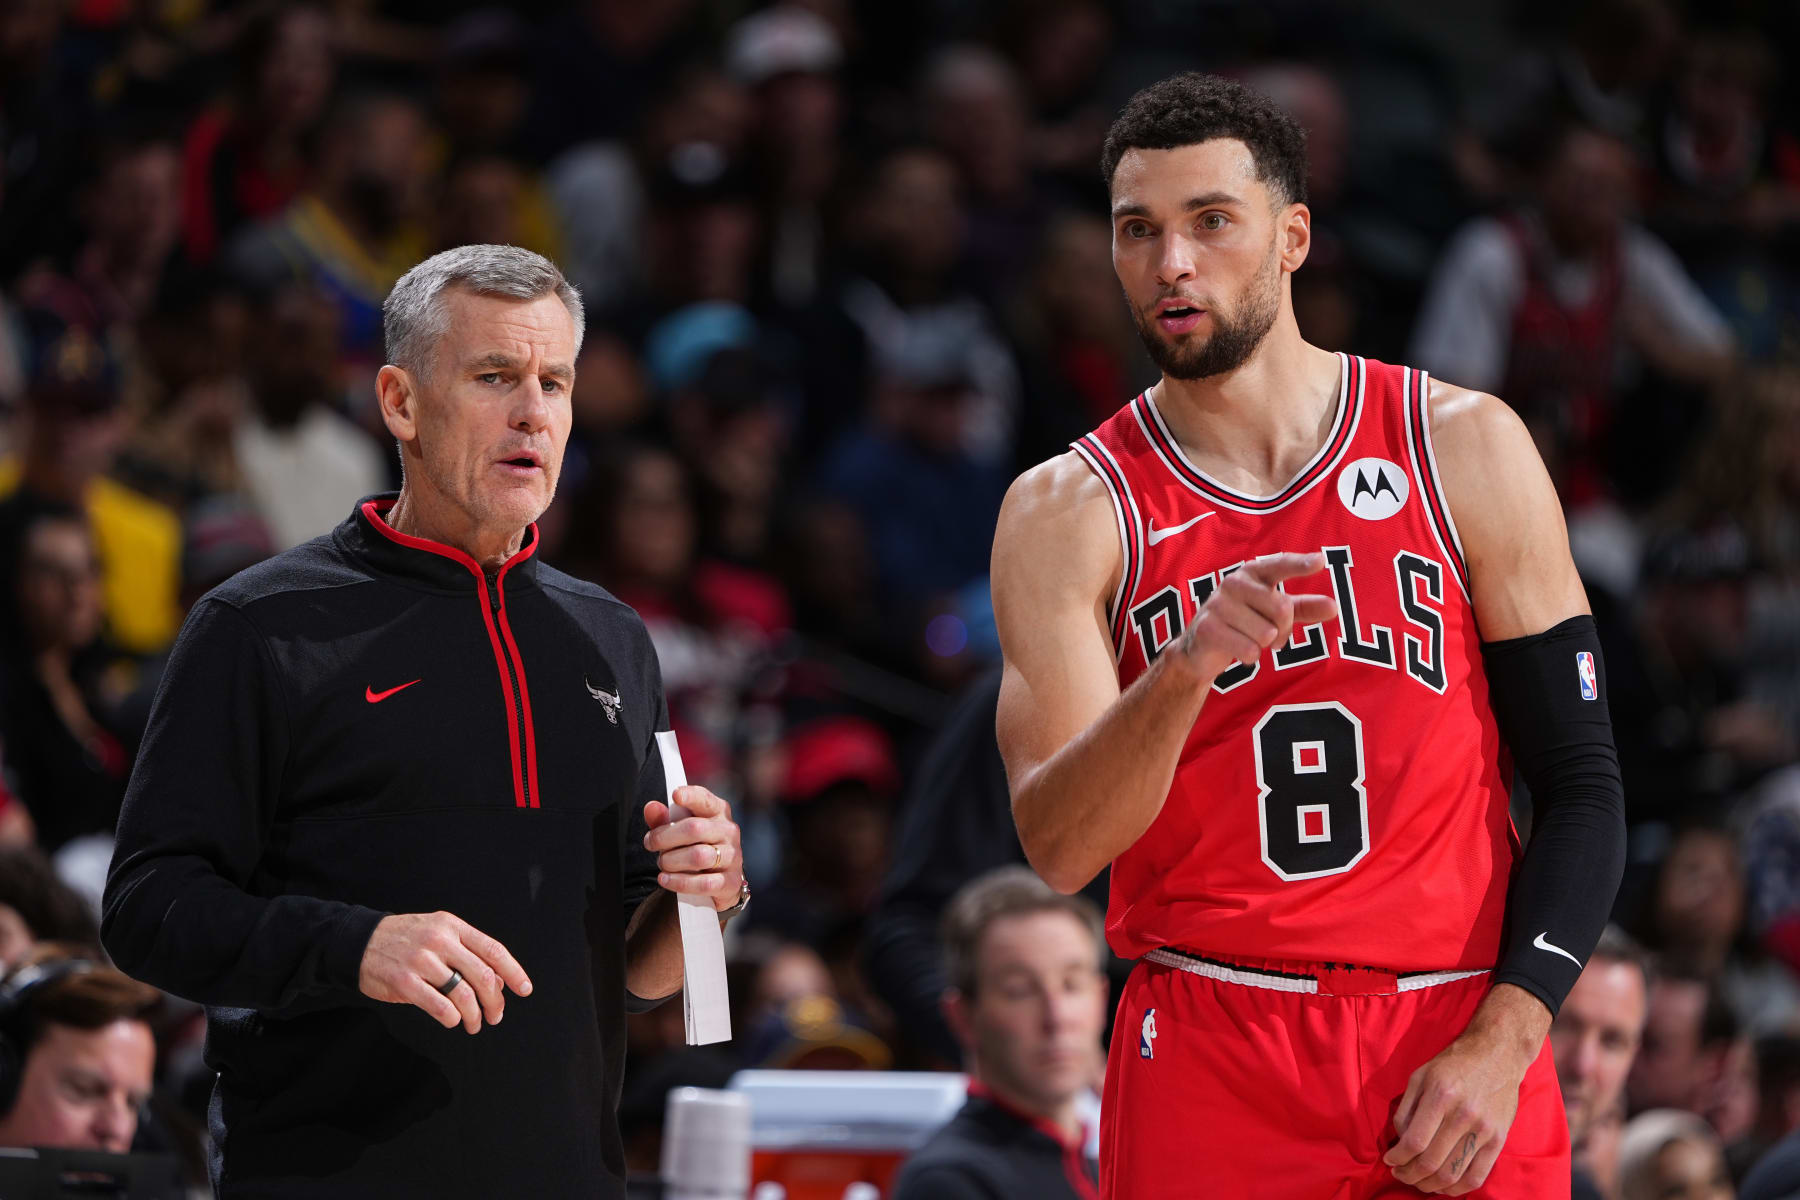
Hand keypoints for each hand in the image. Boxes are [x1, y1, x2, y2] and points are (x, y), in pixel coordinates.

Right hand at [358, 912, 532, 1033]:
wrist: (360, 941)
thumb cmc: (406, 940)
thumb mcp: (439, 934)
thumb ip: (468, 954)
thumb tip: (498, 982)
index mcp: (453, 926)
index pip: (493, 950)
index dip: (513, 972)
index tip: (524, 989)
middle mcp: (440, 940)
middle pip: (483, 975)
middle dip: (495, 1001)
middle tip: (495, 1016)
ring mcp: (421, 961)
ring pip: (463, 994)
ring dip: (474, 1015)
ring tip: (473, 1024)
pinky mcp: (404, 982)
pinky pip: (439, 1006)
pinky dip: (452, 1018)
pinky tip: (453, 1020)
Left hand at [643, 785, 743, 911]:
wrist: (715, 881)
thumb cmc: (693, 847)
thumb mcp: (677, 830)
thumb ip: (663, 819)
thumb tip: (651, 807)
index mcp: (717, 812)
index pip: (705, 799)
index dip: (691, 796)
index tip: (676, 795)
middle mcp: (729, 831)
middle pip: (695, 828)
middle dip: (665, 837)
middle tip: (650, 844)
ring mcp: (732, 857)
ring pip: (698, 856)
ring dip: (672, 861)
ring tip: (662, 864)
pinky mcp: (730, 882)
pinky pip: (703, 883)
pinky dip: (679, 882)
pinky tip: (665, 879)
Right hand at [1176, 551, 1336, 683]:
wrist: (1199, 647)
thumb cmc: (1243, 623)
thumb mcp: (1273, 613)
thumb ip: (1303, 608)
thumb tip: (1333, 606)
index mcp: (1252, 573)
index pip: (1279, 565)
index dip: (1299, 564)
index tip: (1320, 561)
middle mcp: (1234, 583)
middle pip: (1282, 609)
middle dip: (1283, 631)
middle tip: (1271, 636)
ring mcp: (1218, 604)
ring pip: (1266, 633)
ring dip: (1264, 646)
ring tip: (1251, 641)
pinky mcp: (1208, 628)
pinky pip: (1249, 649)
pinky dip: (1250, 657)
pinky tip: (1237, 650)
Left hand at [1382, 987, 1546, 1193]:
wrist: (1498, 1055)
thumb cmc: (1453, 1064)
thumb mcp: (1420, 1075)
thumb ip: (1406, 1108)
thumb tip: (1398, 1141)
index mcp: (1440, 1096)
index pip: (1414, 1141)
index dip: (1397, 1158)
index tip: (1389, 1161)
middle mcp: (1463, 1115)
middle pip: (1431, 1162)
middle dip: (1409, 1175)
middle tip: (1400, 1174)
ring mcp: (1484, 1130)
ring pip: (1452, 1174)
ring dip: (1429, 1185)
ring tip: (1418, 1182)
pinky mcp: (1499, 1140)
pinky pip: (1477, 1176)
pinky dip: (1457, 1189)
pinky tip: (1443, 1187)